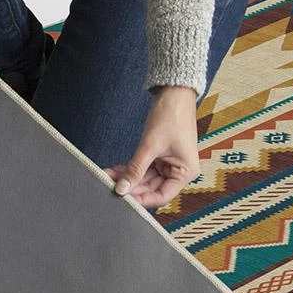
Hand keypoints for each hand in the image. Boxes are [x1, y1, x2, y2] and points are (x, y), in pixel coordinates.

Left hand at [103, 85, 200, 208]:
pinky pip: (143, 168)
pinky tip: (114, 170)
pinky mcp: (160, 156)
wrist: (174, 92)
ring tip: (107, 177)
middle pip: (151, 188)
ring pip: (145, 178)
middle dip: (130, 187)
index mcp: (185, 173)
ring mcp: (169, 164)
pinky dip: (130, 168)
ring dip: (127, 178)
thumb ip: (136, 169)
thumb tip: (122, 189)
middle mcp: (179, 171)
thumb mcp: (150, 146)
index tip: (123, 200)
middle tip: (110, 187)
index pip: (161, 196)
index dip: (142, 199)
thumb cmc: (171, 116)